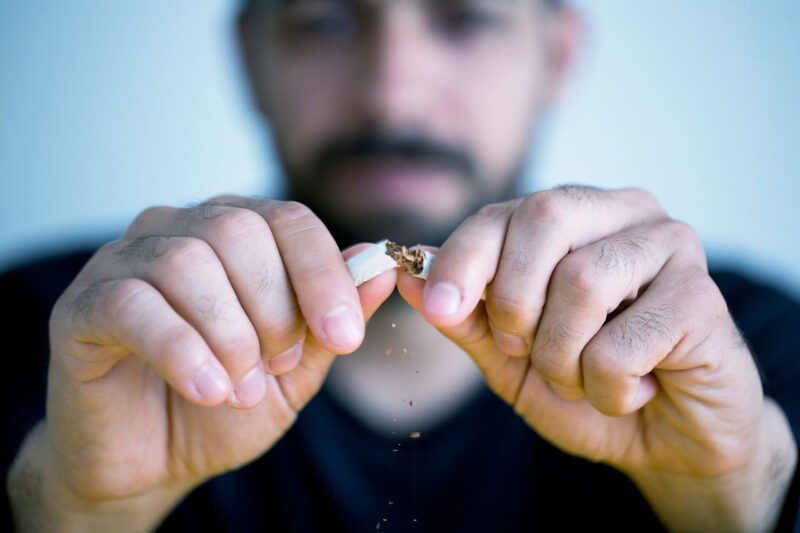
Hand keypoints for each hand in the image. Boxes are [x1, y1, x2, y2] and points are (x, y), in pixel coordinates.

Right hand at [10, 197, 394, 529]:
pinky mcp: (82, 306)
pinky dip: (183, 352)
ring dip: (230, 338)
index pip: (289, 219)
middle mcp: (178, 231)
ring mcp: (124, 262)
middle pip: (239, 232)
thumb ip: (334, 317)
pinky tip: (208, 391)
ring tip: (242, 388)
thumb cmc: (225, 405)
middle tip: (276, 366)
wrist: (153, 461)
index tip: (345, 338)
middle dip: (274, 311)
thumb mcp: (298, 368)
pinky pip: (135, 307)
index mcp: (234, 234)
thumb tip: (381, 266)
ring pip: (187, 265)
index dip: (323, 275)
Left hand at [397, 185, 796, 529]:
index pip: (502, 214)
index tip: (439, 308)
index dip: (462, 260)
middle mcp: (625, 213)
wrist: (663, 441)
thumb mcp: (508, 357)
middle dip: (514, 303)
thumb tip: (405, 273)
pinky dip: (607, 388)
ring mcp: (672, 246)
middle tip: (524, 350)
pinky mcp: (704, 297)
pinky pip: (622, 343)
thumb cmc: (584, 386)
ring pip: (581, 283)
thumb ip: (464, 315)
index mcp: (574, 215)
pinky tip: (635, 391)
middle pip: (545, 218)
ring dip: (563, 358)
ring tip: (584, 379)